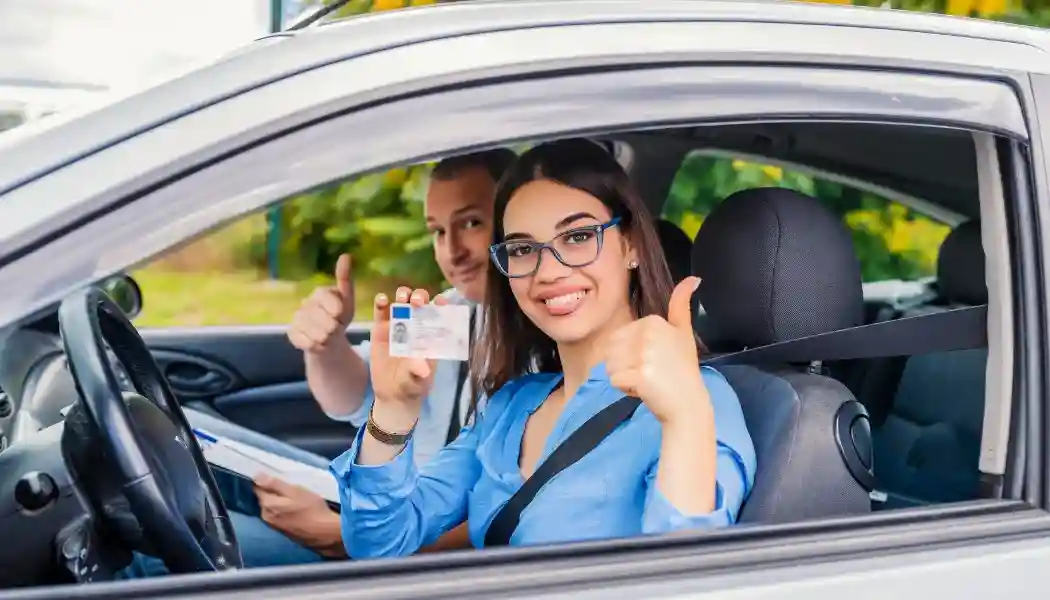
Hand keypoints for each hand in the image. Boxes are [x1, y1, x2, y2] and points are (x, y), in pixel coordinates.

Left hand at [253, 474, 345, 557]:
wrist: (324, 533)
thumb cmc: (311, 509)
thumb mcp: (296, 491)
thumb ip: (275, 484)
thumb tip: (256, 476)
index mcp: (267, 505)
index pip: (258, 488)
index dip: (265, 480)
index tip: (277, 476)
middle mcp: (266, 516)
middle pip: (264, 498)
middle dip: (272, 491)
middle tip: (289, 486)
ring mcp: (273, 526)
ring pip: (271, 507)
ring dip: (278, 501)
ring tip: (293, 496)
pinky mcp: (282, 531)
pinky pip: (277, 515)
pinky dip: (283, 510)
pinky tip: (294, 509)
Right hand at [288, 254, 354, 352]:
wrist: (330, 339)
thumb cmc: (340, 317)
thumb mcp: (347, 300)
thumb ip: (345, 279)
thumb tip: (346, 255)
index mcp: (320, 292)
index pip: (324, 296)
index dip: (335, 307)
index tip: (341, 314)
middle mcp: (305, 303)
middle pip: (319, 316)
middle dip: (332, 326)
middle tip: (336, 328)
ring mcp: (297, 318)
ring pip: (313, 331)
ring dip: (326, 337)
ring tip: (330, 337)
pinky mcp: (292, 333)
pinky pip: (304, 341)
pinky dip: (316, 345)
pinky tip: (320, 344)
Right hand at [368, 287, 444, 422]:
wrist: (392, 395)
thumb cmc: (412, 386)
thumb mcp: (418, 381)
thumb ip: (419, 372)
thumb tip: (423, 368)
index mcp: (431, 336)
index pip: (439, 315)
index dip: (441, 306)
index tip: (440, 301)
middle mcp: (416, 327)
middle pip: (420, 304)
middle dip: (420, 297)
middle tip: (417, 300)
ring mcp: (397, 326)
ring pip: (401, 303)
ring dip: (403, 295)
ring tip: (402, 298)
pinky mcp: (380, 330)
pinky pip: (380, 313)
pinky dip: (381, 303)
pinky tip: (381, 299)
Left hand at [605, 276, 708, 423]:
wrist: (689, 403)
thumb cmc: (682, 368)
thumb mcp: (683, 333)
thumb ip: (681, 304)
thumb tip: (693, 278)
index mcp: (654, 321)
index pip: (618, 337)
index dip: (630, 353)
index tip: (655, 359)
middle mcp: (648, 334)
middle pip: (611, 350)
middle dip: (624, 365)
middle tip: (650, 372)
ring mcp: (644, 355)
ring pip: (609, 365)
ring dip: (623, 377)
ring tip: (647, 380)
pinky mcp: (639, 376)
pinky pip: (614, 381)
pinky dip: (625, 390)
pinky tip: (645, 391)